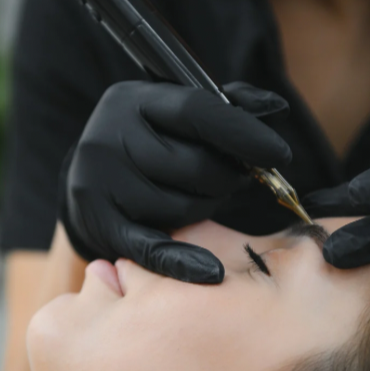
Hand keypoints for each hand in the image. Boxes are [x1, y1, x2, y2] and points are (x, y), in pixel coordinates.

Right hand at [60, 80, 291, 282]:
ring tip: (204, 198)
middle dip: (229, 178)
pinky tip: (210, 269)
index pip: (196, 112)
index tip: (280, 154)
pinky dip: (184, 260)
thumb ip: (228, 106)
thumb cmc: (148, 140)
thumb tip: (276, 110)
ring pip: (181, 208)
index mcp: (133, 101)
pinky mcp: (100, 224)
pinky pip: (152, 248)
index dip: (243, 134)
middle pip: (194, 167)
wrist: (90, 177)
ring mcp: (100, 183)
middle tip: (239, 178)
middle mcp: (109, 138)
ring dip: (206, 208)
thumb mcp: (176, 113)